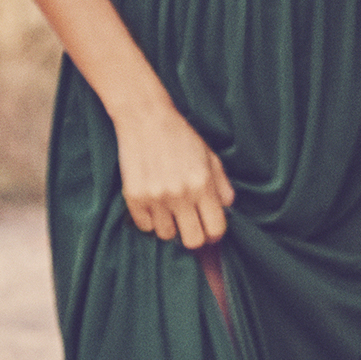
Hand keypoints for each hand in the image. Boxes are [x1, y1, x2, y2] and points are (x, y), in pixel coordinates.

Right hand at [116, 102, 232, 248]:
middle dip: (194, 236)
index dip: (214, 234)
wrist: (146, 118)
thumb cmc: (181, 137)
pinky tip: (153, 203)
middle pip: (192, 241)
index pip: (215, 230)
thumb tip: (226, 211)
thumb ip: (223, 187)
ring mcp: (155, 197)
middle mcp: (180, 194)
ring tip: (168, 208)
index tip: (209, 229)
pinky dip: (149, 219)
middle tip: (189, 224)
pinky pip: (145, 227)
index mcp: (203, 184)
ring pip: (166, 235)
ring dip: (169, 225)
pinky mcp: (134, 197)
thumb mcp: (210, 158)